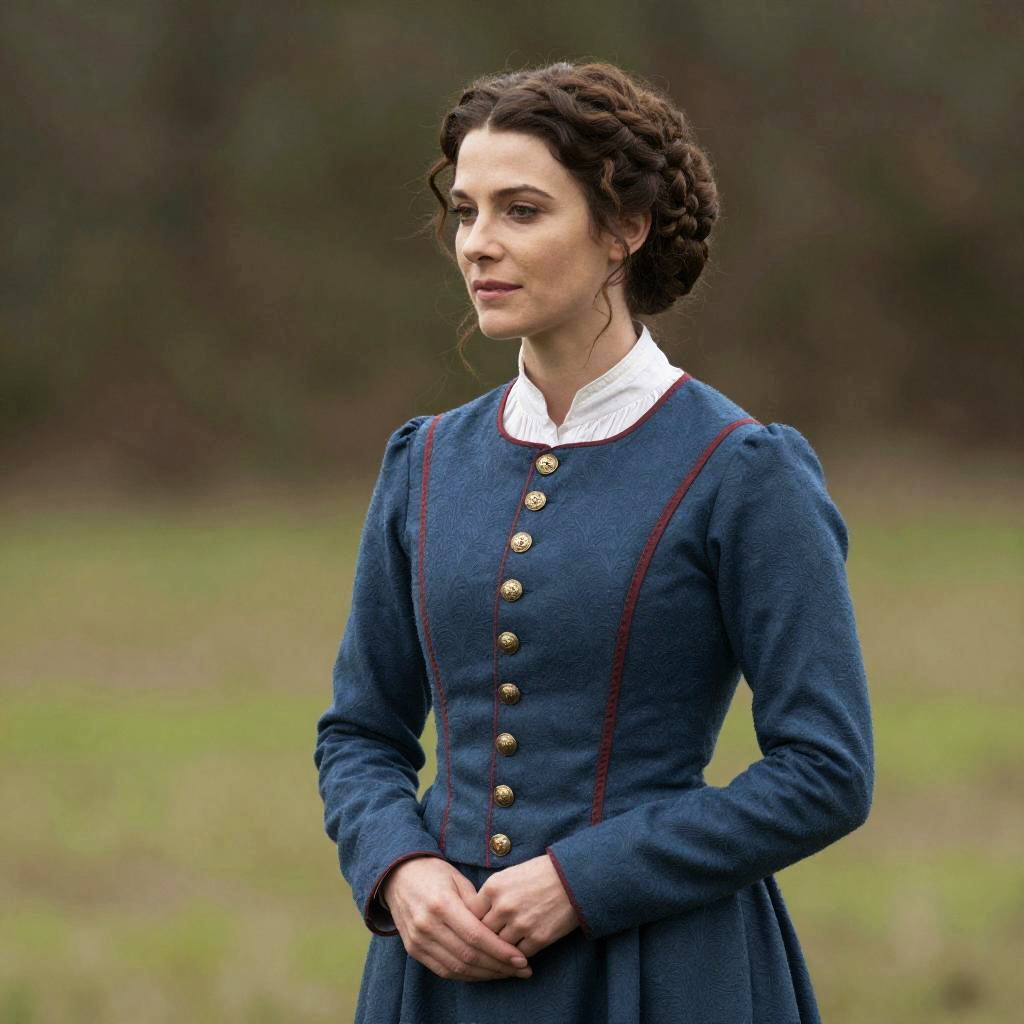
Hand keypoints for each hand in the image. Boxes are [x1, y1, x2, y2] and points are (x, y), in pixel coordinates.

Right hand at [381, 857, 532, 981]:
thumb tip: (499, 928)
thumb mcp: (458, 879)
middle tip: (521, 970)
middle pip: (468, 956)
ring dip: (485, 974)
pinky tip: (484, 973)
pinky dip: (466, 975)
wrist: (397, 876)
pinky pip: (443, 970)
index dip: (500, 951)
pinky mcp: (413, 950)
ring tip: (507, 973)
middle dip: (498, 966)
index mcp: (442, 904)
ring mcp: (418, 940)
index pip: (476, 936)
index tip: (521, 958)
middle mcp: (428, 925)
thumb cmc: (433, 872)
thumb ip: (477, 904)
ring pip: (457, 968)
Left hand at [468, 853, 578, 957]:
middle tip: (489, 939)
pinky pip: (518, 954)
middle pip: (483, 932)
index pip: (471, 914)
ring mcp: (520, 924)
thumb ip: (490, 895)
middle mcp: (504, 906)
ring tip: (505, 945)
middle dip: (486, 936)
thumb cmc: (539, 873)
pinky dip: (518, 954)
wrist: (572, 877)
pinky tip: (519, 949)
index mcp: (494, 886)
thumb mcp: (509, 875)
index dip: (473, 921)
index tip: (477, 924)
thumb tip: (474, 916)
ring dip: (502, 947)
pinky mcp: (538, 938)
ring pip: (499, 946)